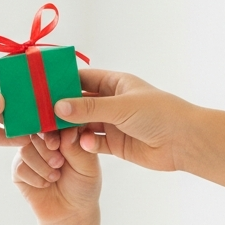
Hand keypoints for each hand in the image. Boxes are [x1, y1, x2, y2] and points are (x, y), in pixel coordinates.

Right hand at [12, 127, 102, 224]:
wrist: (71, 212)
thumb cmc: (83, 186)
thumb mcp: (88, 167)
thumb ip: (78, 149)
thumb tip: (67, 131)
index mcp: (63, 134)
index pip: (53, 122)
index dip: (52, 129)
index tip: (57, 143)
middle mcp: (44, 140)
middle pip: (35, 132)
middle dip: (46, 149)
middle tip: (58, 163)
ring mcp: (30, 153)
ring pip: (25, 149)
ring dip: (41, 165)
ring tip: (55, 176)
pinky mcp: (20, 170)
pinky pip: (20, 166)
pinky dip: (34, 177)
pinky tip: (45, 184)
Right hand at [51, 69, 195, 172]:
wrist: (184, 142)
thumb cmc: (159, 114)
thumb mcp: (121, 106)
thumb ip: (89, 107)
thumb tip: (58, 106)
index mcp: (115, 83)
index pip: (82, 79)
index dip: (62, 83)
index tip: (40, 88)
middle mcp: (112, 102)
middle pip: (79, 103)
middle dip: (61, 109)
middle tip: (40, 115)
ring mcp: (112, 123)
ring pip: (82, 124)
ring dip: (69, 129)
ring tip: (54, 134)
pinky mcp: (114, 144)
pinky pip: (91, 143)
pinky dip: (83, 145)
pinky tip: (80, 146)